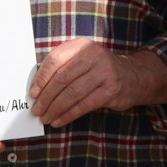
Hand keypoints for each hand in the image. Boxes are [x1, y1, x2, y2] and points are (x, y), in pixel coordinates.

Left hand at [29, 38, 166, 126]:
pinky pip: (84, 105)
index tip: (33, 93)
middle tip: (36, 110)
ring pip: (72, 94)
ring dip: (55, 108)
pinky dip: (68, 115)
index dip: (42, 78)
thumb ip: (63, 67)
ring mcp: (104, 73)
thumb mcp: (82, 60)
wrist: (133, 76)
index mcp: (81, 45)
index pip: (55, 60)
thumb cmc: (99, 69)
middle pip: (62, 79)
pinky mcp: (110, 91)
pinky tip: (59, 121)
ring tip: (45, 118)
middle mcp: (93, 56)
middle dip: (46, 97)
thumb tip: (37, 89)